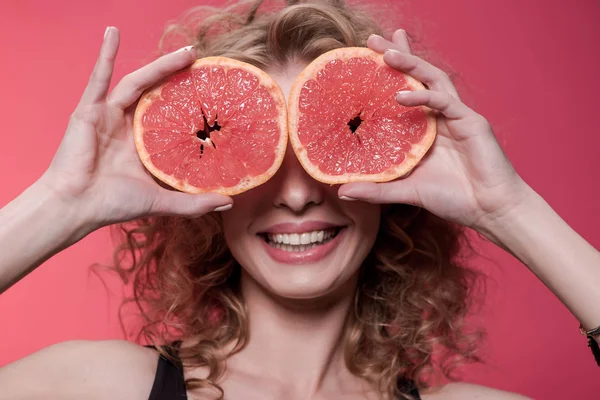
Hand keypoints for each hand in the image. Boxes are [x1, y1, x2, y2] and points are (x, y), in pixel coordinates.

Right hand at [39, 27, 231, 231]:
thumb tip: (228, 203)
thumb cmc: (114, 204)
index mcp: (142, 142)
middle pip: (156, 92)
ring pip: (138, 82)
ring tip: (186, 51)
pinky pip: (99, 78)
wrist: (77, 206)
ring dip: (160, 64)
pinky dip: (106, 54)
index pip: (169, 114)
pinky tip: (113, 33)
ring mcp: (108, 115)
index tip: (211, 90)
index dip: (188, 101)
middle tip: (201, 61)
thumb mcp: (161, 200)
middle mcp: (126, 125)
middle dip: (178, 75)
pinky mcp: (89, 110)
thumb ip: (193, 202)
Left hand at [338, 30, 530, 230]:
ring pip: (433, 80)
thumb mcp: (406, 191)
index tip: (362, 60)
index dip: (388, 74)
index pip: (404, 92)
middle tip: (373, 40)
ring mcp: (456, 116)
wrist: (490, 210)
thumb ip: (376, 189)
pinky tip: (401, 96)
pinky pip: (444, 102)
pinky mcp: (472, 122)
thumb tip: (342, 192)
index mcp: (425, 128)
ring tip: (386, 53)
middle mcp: (439, 116)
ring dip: (411, 64)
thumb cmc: (453, 199)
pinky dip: (424, 96)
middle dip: (397, 55)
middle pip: (418, 76)